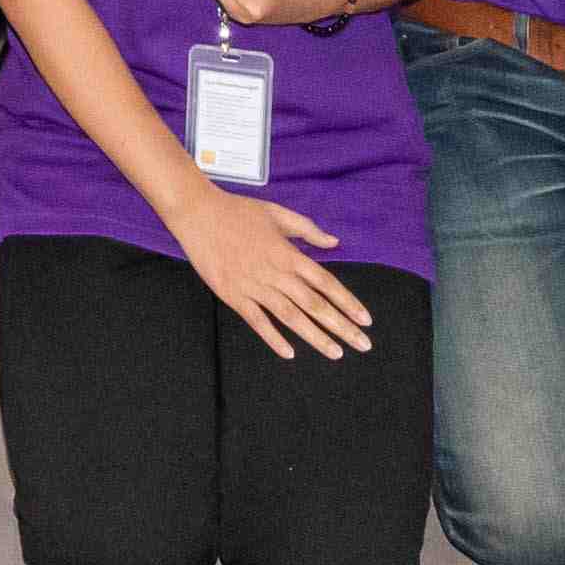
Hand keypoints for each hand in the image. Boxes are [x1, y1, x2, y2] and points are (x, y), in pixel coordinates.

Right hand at [169, 181, 373, 360]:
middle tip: (362, 344)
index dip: (347, 302)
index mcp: (289, 254)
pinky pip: (258, 321)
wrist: (199, 214)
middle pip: (314, 305)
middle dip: (341, 327)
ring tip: (336, 352)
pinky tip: (290, 353)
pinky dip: (274, 338)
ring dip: (315, 337)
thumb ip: (308, 230)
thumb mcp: (278, 214)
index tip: (365, 320)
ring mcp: (254, 287)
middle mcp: (276, 273)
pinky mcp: (234, 296)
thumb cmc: (239, 211)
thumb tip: (334, 243)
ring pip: (291, 317)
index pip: (326, 283)